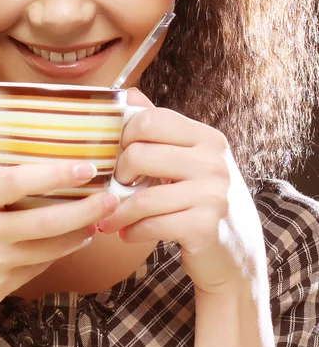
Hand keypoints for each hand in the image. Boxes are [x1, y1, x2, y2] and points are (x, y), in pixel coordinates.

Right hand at [0, 136, 118, 325]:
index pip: (15, 183)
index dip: (53, 174)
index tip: (85, 167)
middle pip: (42, 222)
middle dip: (83, 210)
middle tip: (110, 197)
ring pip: (48, 249)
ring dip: (79, 233)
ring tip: (101, 216)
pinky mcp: (0, 287)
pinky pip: (38, 267)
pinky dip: (60, 252)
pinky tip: (75, 238)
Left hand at [97, 89, 267, 294]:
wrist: (236, 252)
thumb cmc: (202, 198)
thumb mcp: (189, 158)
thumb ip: (160, 127)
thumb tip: (129, 94)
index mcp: (207, 137)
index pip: (151, 119)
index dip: (125, 136)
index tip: (119, 154)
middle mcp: (213, 161)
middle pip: (138, 154)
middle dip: (118, 175)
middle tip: (116, 187)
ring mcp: (212, 194)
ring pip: (141, 197)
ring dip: (118, 211)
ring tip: (110, 217)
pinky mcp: (205, 227)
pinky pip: (151, 224)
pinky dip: (132, 231)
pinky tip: (128, 233)